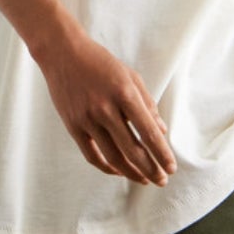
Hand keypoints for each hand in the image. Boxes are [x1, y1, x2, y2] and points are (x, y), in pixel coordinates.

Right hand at [35, 26, 177, 185]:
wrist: (63, 54)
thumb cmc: (101, 63)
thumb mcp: (130, 77)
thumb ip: (147, 104)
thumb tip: (161, 131)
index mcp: (124, 93)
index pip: (148, 132)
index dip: (162, 153)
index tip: (171, 167)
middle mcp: (105, 109)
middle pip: (132, 150)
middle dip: (151, 169)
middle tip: (162, 180)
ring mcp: (87, 119)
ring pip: (113, 157)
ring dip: (132, 173)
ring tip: (145, 179)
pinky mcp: (73, 126)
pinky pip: (92, 155)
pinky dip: (107, 167)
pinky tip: (120, 171)